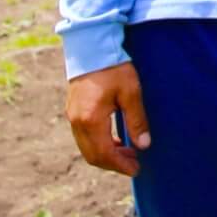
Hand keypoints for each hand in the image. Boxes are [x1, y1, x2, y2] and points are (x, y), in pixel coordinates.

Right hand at [65, 62, 149, 176]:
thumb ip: (136, 120)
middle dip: (114, 163)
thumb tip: (143, 145)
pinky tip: (116, 140)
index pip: (104, 153)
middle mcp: (77, 122)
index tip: (136, 169)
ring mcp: (72, 117)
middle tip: (135, 164)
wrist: (91, 47)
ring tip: (128, 152)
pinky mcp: (73, 111)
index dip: (120, 165)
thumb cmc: (113, 67)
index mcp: (90, 120)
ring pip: (87, 148)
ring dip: (106, 154)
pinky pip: (84, 137)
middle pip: (93, 155)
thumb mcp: (130, 92)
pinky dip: (99, 144)